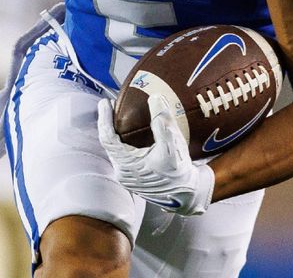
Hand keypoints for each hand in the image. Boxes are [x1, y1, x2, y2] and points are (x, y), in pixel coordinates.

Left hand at [97, 94, 213, 214]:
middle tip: (112, 106)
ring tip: (121, 118)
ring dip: (116, 134)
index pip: (107, 138)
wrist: (189, 194)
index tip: (105, 102)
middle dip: (109, 124)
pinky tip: (131, 136)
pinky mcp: (134, 179)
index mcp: (127, 165)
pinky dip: (124, 143)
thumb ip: (162, 122)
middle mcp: (123, 173)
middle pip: (109, 144)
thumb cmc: (180, 171)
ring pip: (116, 151)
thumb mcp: (173, 145)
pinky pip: (123, 157)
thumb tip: (155, 98)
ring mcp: (128, 178)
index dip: (104, 118)